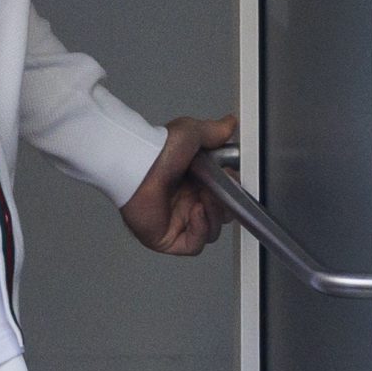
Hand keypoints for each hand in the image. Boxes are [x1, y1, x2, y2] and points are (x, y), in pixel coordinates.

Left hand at [120, 113, 237, 255]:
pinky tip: (197, 211)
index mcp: (192, 184)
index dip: (232, 193)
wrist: (139, 162)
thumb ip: (214, 132)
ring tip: (204, 198)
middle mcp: (184, 204)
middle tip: (218, 189)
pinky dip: (200, 230)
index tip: (232, 179)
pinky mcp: (165, 238)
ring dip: (214, 216)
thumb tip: (229, 124)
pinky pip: (194, 245)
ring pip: (210, 232)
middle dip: (225, 205)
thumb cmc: (157, 149)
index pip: (223, 198)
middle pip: (220, 217)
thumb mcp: (192, 134)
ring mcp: (175, 222)